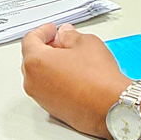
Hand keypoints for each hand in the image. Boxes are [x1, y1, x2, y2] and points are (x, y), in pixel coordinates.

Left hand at [22, 22, 127, 136]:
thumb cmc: (98, 79)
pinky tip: (74, 76)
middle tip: (62, 42)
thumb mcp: (86, 43)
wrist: (110, 107)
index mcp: (35, 62)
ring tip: (71, 60)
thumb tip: (65, 35)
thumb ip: (70, 36)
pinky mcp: (51, 109)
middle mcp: (32, 82)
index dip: (43, 31)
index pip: (30, 40)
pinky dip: (56, 81)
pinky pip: (48, 90)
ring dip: (51, 65)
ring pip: (39, 75)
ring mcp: (40, 98)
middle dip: (46, 48)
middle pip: (32, 59)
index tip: (52, 30)